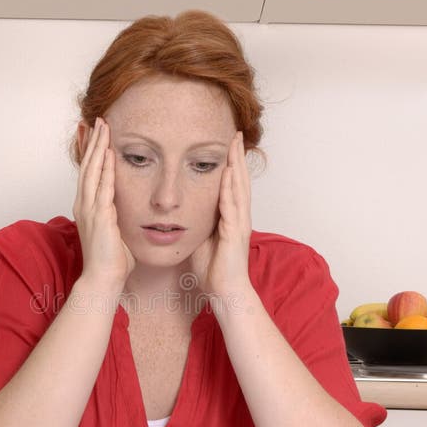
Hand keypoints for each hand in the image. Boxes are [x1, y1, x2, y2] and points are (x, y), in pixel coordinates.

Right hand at [73, 117, 134, 292]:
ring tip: (102, 126)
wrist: (103, 279)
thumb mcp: (116, 232)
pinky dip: (106, 168)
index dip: (91, 151)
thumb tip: (130, 212)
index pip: (89, 172)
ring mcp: (89, 209)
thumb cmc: (112, 261)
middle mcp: (84, 204)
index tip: (94, 133)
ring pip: (93, 171)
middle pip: (88, 165)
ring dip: (98, 147)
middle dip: (93, 141)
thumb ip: (120, 218)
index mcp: (87, 207)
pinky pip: (103, 186)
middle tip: (97, 120)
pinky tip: (109, 152)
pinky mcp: (99, 216)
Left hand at [189, 132, 251, 303]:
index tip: (226, 145)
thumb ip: (200, 223)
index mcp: (231, 218)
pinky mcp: (236, 233)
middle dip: (236, 157)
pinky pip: (232, 206)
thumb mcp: (203, 239)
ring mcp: (240, 224)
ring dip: (236, 165)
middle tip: (234, 134)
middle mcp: (239, 217)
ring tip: (234, 145)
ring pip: (239, 188)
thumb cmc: (214, 270)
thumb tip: (186, 212)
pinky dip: (230, 188)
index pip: (231, 185)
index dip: (229, 164)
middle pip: (239, 180)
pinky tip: (227, 173)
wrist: (225, 292)